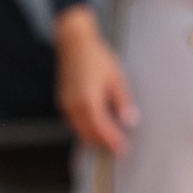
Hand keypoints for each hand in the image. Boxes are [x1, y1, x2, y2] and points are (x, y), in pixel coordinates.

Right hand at [53, 6, 137, 153]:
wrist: (75, 43)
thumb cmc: (95, 57)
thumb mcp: (116, 78)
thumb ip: (122, 101)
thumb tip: (130, 120)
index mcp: (88, 100)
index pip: (101, 129)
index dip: (112, 141)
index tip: (122, 148)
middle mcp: (74, 106)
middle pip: (88, 134)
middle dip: (102, 144)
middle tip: (116, 149)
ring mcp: (66, 105)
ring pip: (79, 130)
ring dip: (92, 138)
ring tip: (107, 142)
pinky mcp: (63, 102)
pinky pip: (74, 123)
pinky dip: (84, 129)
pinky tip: (95, 129)